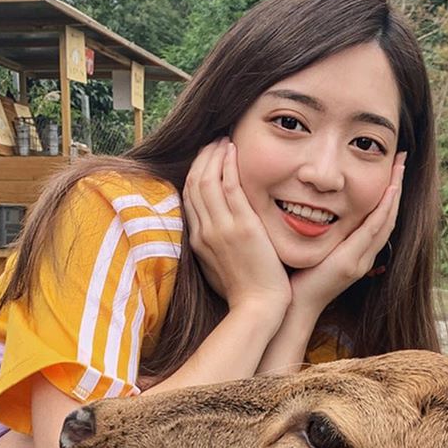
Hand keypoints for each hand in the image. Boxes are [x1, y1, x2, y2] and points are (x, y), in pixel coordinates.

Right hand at [182, 140, 290, 315]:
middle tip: (214, 142)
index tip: (206, 159)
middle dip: (202, 159)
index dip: (195, 174)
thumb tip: (214, 236)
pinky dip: (228, 164)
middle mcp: (205, 232)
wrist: (258, 307)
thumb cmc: (245, 292)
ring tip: (224, 140)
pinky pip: (229, 185)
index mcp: (198, 241)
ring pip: (207, 180)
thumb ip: (215, 247)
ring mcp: (221, 228)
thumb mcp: (220, 268)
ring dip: (214, 155)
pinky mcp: (241, 226)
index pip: (189, 198)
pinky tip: (233, 150)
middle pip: (193, 184)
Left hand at [286, 153, 406, 316]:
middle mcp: (364, 257)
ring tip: (399, 166)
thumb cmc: (297, 281)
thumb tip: (313, 211)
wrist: (293, 308)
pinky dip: (384, 209)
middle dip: (396, 187)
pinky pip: (373, 230)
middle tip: (401, 160)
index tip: (390, 171)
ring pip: (386, 221)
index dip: (388, 196)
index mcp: (357, 254)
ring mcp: (360, 260)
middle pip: (389, 217)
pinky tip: (389, 189)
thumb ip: (322, 235)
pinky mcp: (350, 261)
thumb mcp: (315, 253)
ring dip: (395, 192)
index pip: (379, 220)